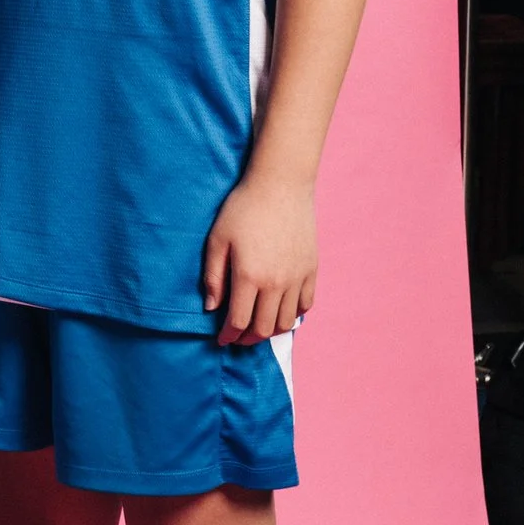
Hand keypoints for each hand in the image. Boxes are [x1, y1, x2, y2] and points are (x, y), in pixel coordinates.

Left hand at [201, 172, 316, 344]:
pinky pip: (306, 305)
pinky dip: (293, 315)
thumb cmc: (243, 208)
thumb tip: (212, 308)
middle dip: (248, 339)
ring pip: (287, 322)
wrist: (280, 185)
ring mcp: (297, 278)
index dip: (228, 335)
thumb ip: (213, 276)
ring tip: (257, 327)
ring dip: (271, 330)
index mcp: (249, 276)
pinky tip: (280, 310)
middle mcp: (276, 283)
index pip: (239, 321)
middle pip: (264, 328)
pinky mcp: (311, 270)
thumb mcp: (217, 239)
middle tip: (237, 337)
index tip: (221, 339)